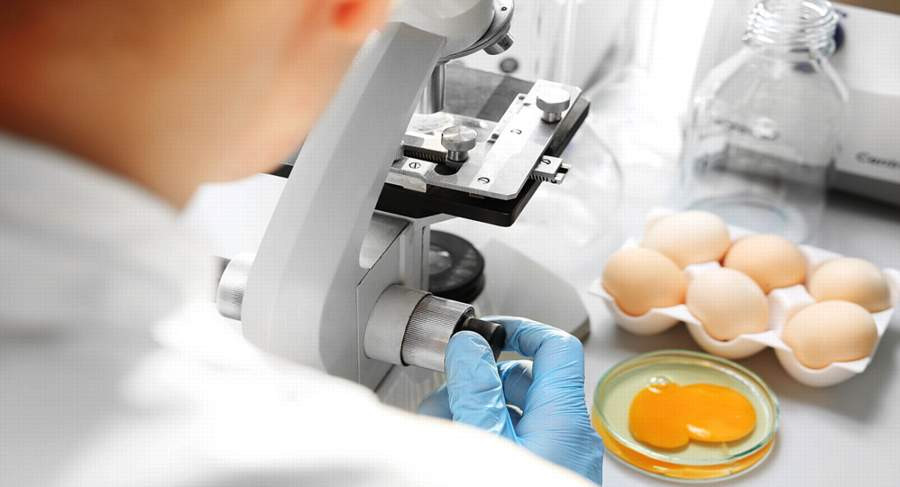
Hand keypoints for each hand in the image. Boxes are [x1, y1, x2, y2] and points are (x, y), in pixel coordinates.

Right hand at [419, 317, 602, 483]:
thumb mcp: (488, 441)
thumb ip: (476, 390)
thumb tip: (470, 347)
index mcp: (562, 415)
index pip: (555, 346)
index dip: (521, 329)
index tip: (485, 331)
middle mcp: (568, 432)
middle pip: (524, 381)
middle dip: (478, 382)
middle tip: (444, 392)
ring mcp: (558, 454)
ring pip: (515, 413)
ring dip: (475, 410)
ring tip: (442, 427)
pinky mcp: (546, 472)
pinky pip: (517, 440)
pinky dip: (487, 435)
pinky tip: (458, 447)